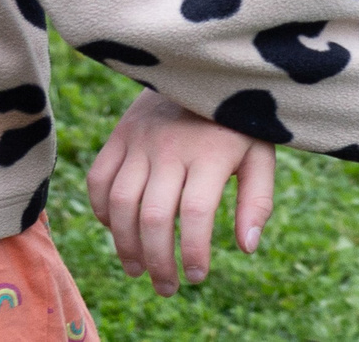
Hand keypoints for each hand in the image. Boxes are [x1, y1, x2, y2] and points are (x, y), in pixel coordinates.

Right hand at [86, 89, 272, 295]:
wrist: (201, 71)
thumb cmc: (235, 122)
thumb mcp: (260, 153)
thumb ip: (257, 199)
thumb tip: (247, 247)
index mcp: (210, 152)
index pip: (195, 214)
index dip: (193, 253)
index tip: (198, 277)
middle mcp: (170, 146)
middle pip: (153, 216)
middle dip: (158, 262)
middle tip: (167, 288)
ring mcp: (140, 140)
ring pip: (120, 203)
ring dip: (125, 245)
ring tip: (139, 270)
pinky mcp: (119, 135)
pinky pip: (99, 180)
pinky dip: (102, 212)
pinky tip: (118, 231)